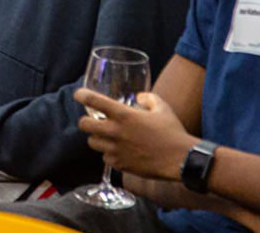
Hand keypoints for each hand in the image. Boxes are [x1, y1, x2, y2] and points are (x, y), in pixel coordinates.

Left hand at [74, 88, 196, 180]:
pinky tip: (119, 151)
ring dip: (97, 138)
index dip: (82, 95)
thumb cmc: (172, 131)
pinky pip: (105, 158)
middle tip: (93, 121)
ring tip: (107, 137)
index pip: (94, 101)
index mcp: (124, 115)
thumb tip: (138, 97)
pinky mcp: (120, 165)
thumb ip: (147, 98)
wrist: (181, 159)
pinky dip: (109, 154)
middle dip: (85, 121)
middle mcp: (115, 132)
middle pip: (84, 125)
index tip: (79, 94)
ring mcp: (116, 150)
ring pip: (92, 143)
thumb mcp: (162, 107)